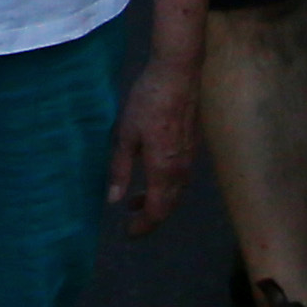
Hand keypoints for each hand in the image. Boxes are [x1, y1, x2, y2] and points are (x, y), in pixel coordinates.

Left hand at [107, 53, 199, 236]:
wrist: (177, 73)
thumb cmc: (148, 102)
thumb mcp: (126, 134)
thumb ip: (120, 169)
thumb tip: (114, 200)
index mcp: (164, 170)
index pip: (157, 211)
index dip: (143, 226)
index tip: (128, 233)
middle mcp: (181, 169)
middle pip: (169, 205)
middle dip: (150, 217)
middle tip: (131, 220)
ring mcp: (189, 157)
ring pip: (176, 192)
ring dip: (158, 201)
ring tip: (136, 199)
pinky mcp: (191, 145)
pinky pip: (180, 178)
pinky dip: (165, 186)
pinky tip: (151, 175)